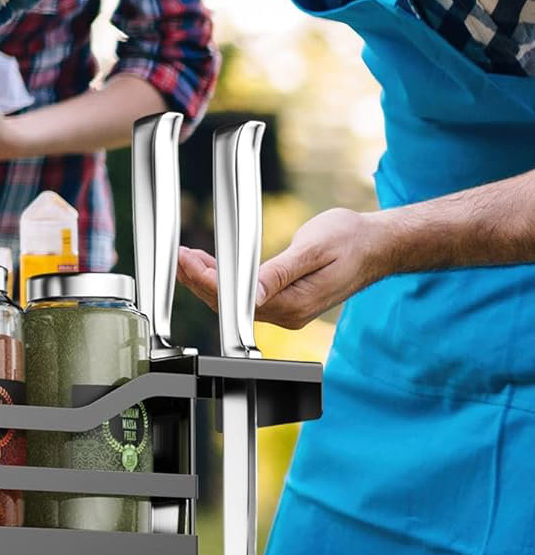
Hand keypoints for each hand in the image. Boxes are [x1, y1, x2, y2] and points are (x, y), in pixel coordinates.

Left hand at [177, 207, 390, 329]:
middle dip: (198, 281)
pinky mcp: (287, 300)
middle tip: (176, 258)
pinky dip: (226, 281)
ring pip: (235, 300)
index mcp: (293, 304)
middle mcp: (288, 313)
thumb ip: (279, 273)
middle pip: (231, 303)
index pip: (237, 300)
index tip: (185, 262)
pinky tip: (211, 266)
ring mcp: (287, 309)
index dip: (205, 281)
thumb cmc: (350, 241)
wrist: (378, 245)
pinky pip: (247, 296)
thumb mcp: (313, 249)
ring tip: (185, 260)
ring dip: (208, 280)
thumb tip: (250, 293)